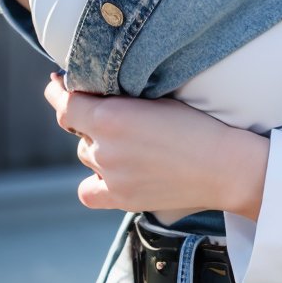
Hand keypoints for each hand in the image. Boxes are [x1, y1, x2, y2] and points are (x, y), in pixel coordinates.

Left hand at [43, 72, 268, 217]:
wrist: (224, 166)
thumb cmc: (197, 124)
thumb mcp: (156, 97)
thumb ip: (119, 96)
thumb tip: (95, 94)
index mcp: (109, 117)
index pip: (64, 103)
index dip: (58, 91)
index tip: (58, 84)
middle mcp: (103, 148)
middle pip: (77, 129)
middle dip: (90, 120)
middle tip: (117, 115)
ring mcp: (110, 176)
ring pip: (86, 155)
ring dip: (98, 146)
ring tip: (129, 143)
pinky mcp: (120, 198)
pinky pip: (88, 190)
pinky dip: (95, 181)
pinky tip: (110, 173)